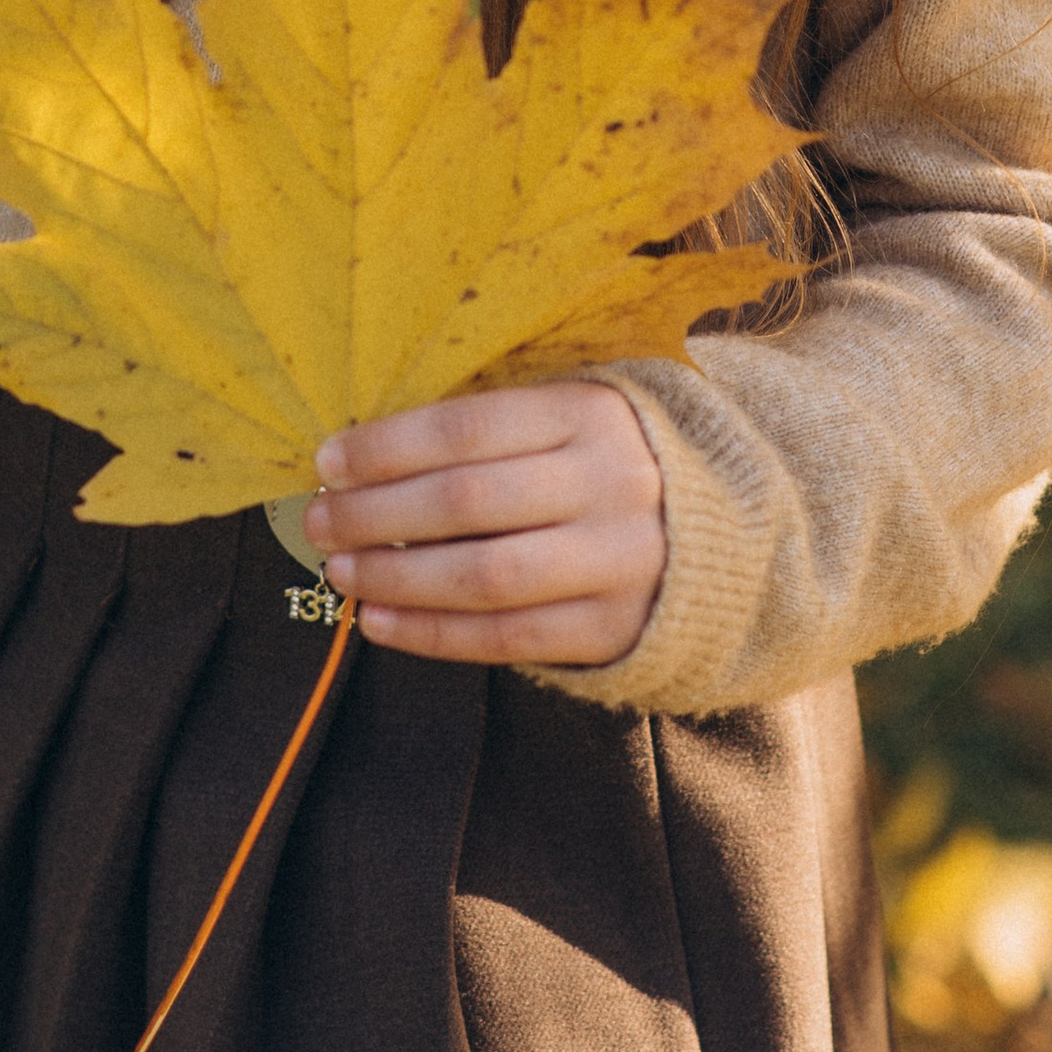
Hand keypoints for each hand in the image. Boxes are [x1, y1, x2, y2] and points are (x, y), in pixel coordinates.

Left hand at [302, 380, 664, 667]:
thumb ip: (492, 429)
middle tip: (319, 519)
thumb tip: (367, 455)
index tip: (327, 460)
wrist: (732, 531)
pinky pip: (507, 638)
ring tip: (341, 571)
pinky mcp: (614, 627)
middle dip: (375, 513)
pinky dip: (432, 634)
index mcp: (589, 414)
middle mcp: (608, 484)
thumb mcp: (573, 415)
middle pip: (466, 502)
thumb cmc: (613, 460)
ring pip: (482, 576)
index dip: (386, 448)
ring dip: (395, 577)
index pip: (466, 430)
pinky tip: (379, 623)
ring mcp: (617, 560)